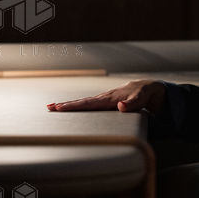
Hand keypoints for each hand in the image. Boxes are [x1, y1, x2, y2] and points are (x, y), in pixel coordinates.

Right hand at [46, 79, 166, 115]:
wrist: (148, 88)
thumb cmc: (145, 94)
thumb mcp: (142, 98)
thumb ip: (133, 103)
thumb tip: (120, 106)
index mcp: (110, 98)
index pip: (89, 103)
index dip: (74, 106)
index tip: (60, 107)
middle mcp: (105, 98)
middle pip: (82, 102)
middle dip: (66, 105)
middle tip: (50, 108)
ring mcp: (104, 99)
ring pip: (84, 103)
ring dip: (70, 105)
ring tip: (54, 107)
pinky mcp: (106, 103)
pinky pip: (90, 105)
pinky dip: (79, 106)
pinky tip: (72, 109)